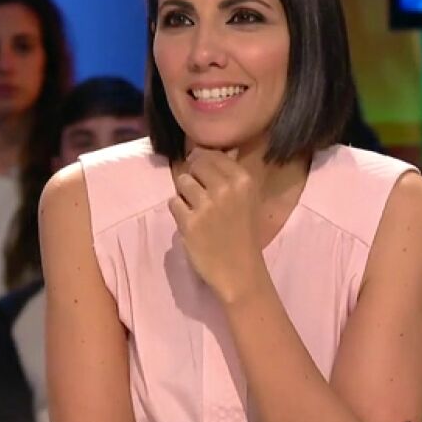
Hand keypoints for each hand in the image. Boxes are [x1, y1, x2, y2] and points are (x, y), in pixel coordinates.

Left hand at [169, 148, 263, 302]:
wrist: (240, 272)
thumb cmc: (245, 234)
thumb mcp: (248, 199)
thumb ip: (231, 174)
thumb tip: (213, 150)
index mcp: (243, 180)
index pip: (213, 155)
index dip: (204, 161)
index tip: (204, 174)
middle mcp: (225, 189)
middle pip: (195, 164)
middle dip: (194, 176)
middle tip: (200, 193)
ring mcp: (206, 206)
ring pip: (182, 182)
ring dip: (185, 194)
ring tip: (196, 209)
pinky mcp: (189, 223)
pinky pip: (173, 203)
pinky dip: (179, 212)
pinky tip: (190, 222)